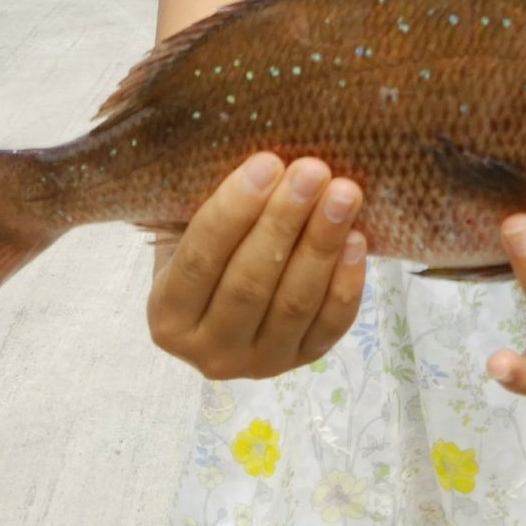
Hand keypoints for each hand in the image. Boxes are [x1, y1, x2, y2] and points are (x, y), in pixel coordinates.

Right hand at [147, 153, 366, 378]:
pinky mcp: (303, 362)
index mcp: (168, 315)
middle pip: (250, 283)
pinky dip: (346, 281)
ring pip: (294, 303)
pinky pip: (331, 324)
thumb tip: (264, 162)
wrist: (227, 307)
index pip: (199, 260)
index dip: (233, 210)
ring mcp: (259, 363)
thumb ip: (211, 208)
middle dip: (284, 220)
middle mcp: (209, 350)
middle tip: (312, 170)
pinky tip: (356, 238)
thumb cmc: (210, 254)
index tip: (267, 163)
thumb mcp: (187, 234)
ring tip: (344, 194)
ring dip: (321, 243)